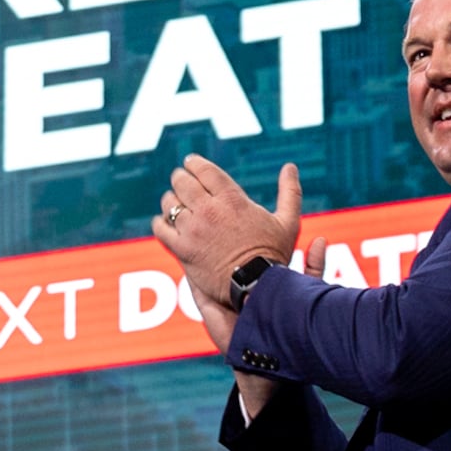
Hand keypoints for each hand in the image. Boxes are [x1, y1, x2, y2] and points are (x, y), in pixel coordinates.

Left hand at [153, 157, 300, 348]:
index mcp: (232, 198)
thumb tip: (290, 167)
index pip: (204, 170)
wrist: (258, 288)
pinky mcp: (183, 250)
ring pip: (170, 204)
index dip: (194, 163)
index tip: (190, 162)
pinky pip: (161, 230)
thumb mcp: (288, 221)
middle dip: (180, 178)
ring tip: (173, 201)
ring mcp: (193, 230)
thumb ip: (289, 192)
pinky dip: (160, 223)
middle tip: (180, 180)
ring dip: (170, 200)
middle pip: (182, 182)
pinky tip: (163, 223)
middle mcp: (209, 210)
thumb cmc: (274, 255)